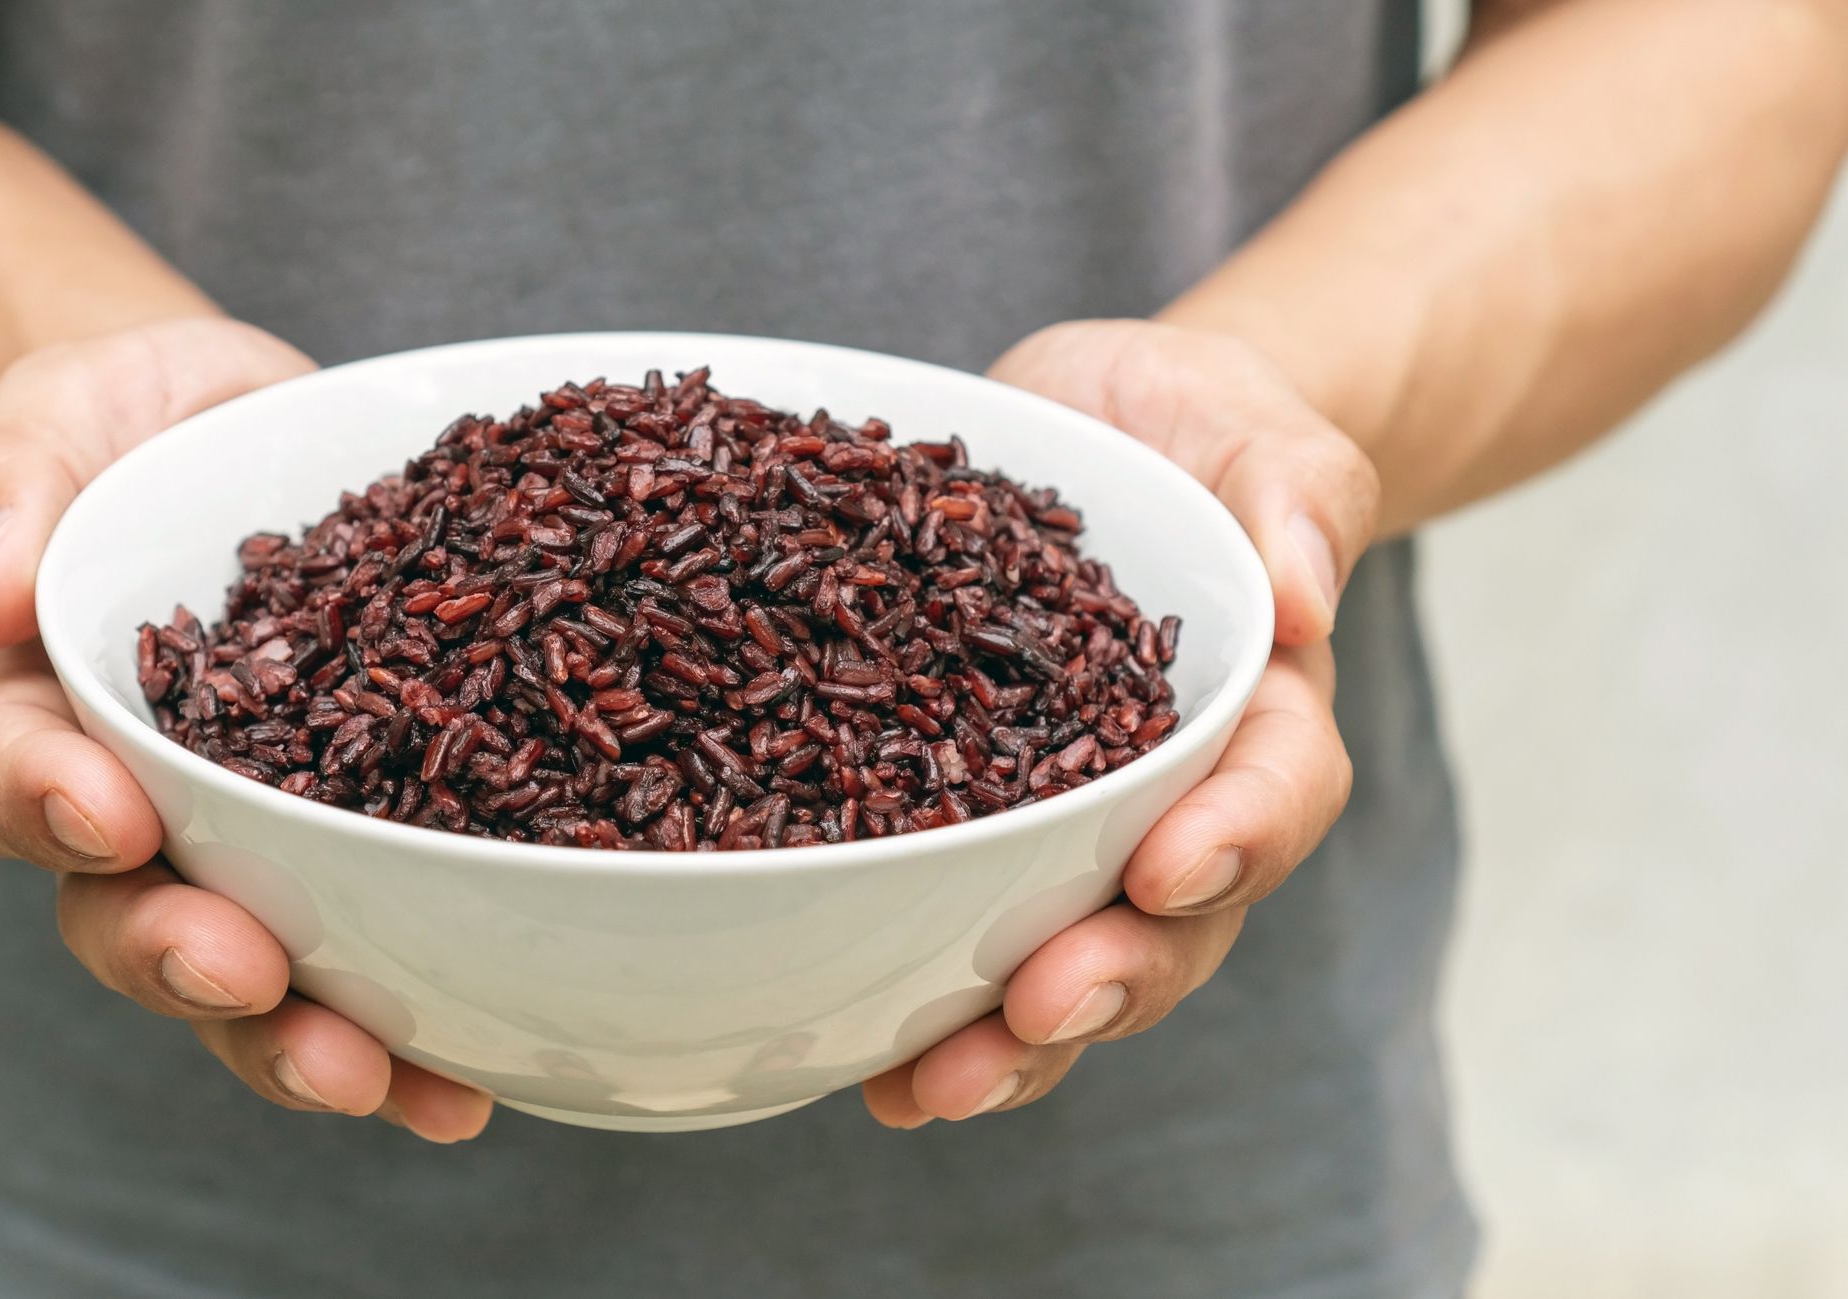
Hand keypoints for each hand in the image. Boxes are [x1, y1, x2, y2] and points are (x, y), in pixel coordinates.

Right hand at [0, 317, 493, 1142]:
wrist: (226, 435)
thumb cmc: (121, 429)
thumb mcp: (50, 418)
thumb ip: (6, 490)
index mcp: (39, 713)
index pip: (17, 777)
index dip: (51, 809)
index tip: (111, 818)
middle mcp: (133, 809)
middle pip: (131, 916)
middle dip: (185, 963)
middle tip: (248, 979)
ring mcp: (245, 842)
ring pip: (254, 973)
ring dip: (306, 1040)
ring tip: (385, 1082)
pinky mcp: (353, 839)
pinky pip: (374, 945)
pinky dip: (417, 1020)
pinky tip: (477, 1075)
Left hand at [864, 320, 1380, 1126]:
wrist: (1107, 434)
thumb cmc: (1188, 428)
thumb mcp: (1249, 422)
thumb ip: (1292, 490)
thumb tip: (1302, 588)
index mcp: (1261, 710)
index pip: (1276, 791)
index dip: (1233, 841)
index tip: (1167, 871)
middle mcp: (1177, 799)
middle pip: (1174, 924)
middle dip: (1110, 981)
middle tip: (1037, 1011)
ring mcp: (1080, 834)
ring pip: (1072, 962)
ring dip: (1011, 1043)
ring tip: (929, 1087)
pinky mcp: (984, 833)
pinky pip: (968, 938)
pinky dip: (925, 1011)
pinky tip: (866, 1065)